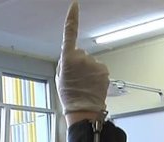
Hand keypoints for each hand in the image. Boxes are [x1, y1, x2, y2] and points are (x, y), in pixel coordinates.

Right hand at [56, 2, 109, 117]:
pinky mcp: (104, 70)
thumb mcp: (59, 78)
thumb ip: (64, 64)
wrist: (84, 110)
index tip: (75, 6)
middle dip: (80, 63)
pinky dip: (97, 76)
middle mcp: (82, 58)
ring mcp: (94, 63)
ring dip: (88, 71)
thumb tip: (70, 58)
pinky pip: (99, 69)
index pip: (70, 33)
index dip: (72, 18)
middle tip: (77, 79)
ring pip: (91, 63)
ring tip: (85, 85)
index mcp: (67, 58)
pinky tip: (92, 86)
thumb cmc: (70, 97)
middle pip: (81, 54)